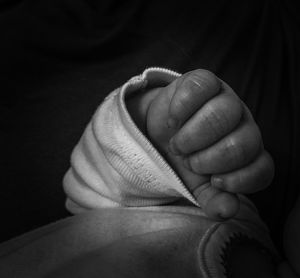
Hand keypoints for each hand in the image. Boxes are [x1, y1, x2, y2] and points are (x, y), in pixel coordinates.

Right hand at [127, 69, 273, 219]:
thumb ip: (212, 199)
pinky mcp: (205, 81)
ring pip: (224, 113)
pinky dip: (181, 109)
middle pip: (242, 143)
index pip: (262, 170)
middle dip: (207, 159)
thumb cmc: (183, 158)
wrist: (161, 133)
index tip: (214, 181)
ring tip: (178, 142)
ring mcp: (225, 99)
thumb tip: (226, 210)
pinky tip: (173, 120)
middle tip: (187, 159)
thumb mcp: (196, 184)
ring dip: (192, 136)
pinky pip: (201, 87)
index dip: (239, 180)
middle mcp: (243, 124)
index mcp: (248, 152)